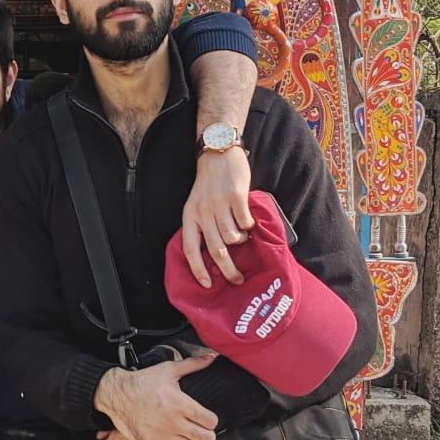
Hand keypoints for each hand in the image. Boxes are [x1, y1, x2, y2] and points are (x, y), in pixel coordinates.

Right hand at [94, 361, 217, 439]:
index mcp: (181, 404)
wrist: (117, 395)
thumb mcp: (168, 369)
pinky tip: (175, 439)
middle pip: (206, 439)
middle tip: (201, 429)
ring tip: (188, 434)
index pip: (211, 422)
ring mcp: (163, 436)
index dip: (211, 419)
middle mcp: (174, 422)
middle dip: (207, 434)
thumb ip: (192, 364)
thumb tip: (211, 356)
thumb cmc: (143, 382)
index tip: (206, 417)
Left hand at [182, 146, 253, 286]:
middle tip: (237, 279)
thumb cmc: (209, 184)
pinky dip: (249, 225)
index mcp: (189, 216)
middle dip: (228, 269)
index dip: (197, 269)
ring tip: (243, 234)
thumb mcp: (197, 205)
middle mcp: (202, 212)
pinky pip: (246, 222)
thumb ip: (203, 225)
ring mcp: (219, 204)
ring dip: (241, 241)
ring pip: (233, 237)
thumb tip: (215, 255)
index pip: (190, 249)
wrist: (218, 154)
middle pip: (216, 249)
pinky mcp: (236, 197)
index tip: (207, 285)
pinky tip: (248, 219)